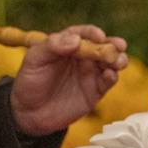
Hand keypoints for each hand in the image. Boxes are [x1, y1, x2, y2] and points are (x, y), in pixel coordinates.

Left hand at [8, 25, 128, 135]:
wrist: (29, 114)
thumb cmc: (30, 82)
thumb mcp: (34, 60)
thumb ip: (52, 46)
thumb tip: (75, 40)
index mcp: (67, 45)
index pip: (83, 34)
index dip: (92, 33)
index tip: (99, 36)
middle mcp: (82, 56)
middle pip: (103, 45)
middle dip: (113, 44)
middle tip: (118, 46)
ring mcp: (90, 73)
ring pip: (111, 62)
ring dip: (118, 59)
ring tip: (118, 62)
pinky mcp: (95, 90)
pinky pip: (108, 81)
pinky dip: (112, 76)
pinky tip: (110, 75)